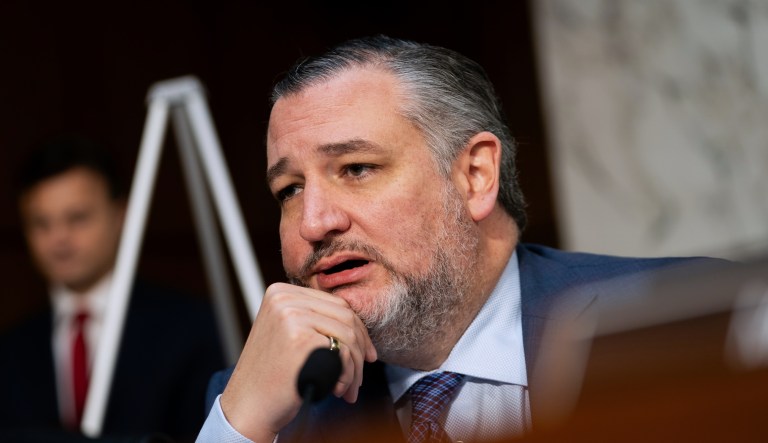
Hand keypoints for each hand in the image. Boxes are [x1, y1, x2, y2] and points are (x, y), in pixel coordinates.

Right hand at [220, 282, 376, 441]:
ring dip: (355, 367)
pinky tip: (336, 389)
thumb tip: (359, 324)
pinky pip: (343, 353)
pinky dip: (346, 376)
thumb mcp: (288, 332)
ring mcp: (291, 316)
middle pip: (346, 317)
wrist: (248, 405)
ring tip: (349, 388)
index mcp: (281, 291)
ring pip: (349, 335)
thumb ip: (315, 318)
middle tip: (360, 377)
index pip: (337, 304)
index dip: (358, 331)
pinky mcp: (300, 339)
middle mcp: (284, 299)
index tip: (366, 354)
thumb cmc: (272, 374)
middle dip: (361, 349)